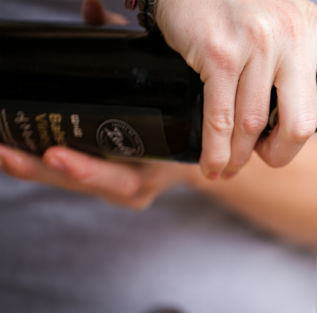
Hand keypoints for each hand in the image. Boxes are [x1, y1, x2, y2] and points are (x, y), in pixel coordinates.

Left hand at [0, 0, 193, 209]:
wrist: (196, 149)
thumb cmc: (183, 117)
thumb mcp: (164, 85)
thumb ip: (127, 50)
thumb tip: (93, 11)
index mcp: (158, 170)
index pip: (122, 180)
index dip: (88, 171)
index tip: (55, 154)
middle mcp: (137, 186)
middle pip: (83, 187)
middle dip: (40, 170)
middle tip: (4, 152)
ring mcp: (118, 189)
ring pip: (69, 185)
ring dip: (30, 168)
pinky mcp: (104, 184)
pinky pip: (67, 179)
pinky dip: (37, 165)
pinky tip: (11, 151)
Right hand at [155, 0, 316, 178]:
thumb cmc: (244, 9)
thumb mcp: (290, 22)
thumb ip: (314, 54)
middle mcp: (292, 33)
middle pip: (303, 121)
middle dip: (282, 152)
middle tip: (269, 157)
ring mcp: (256, 43)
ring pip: (255, 125)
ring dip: (241, 156)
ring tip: (232, 165)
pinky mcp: (219, 54)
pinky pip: (222, 119)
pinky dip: (216, 152)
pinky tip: (214, 165)